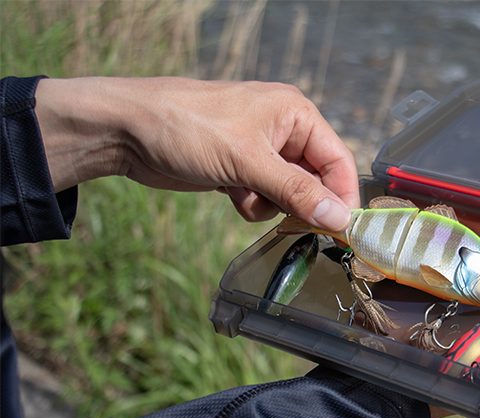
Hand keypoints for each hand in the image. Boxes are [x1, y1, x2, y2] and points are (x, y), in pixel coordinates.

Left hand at [35, 77, 358, 230]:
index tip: (342, 230)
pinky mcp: (240, 169)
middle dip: (300, 202)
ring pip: (289, 194)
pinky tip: (227, 193)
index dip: (342, 196)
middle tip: (288, 218)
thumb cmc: (187, 127)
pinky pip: (264, 198)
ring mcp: (261, 152)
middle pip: (316, 180)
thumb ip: (297, 192)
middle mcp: (283, 130)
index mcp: (295, 114)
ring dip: (271, 204)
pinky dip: (250, 203)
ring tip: (244, 193)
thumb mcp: (248, 161)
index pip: (338, 160)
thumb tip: (339, 219)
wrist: (126, 131)